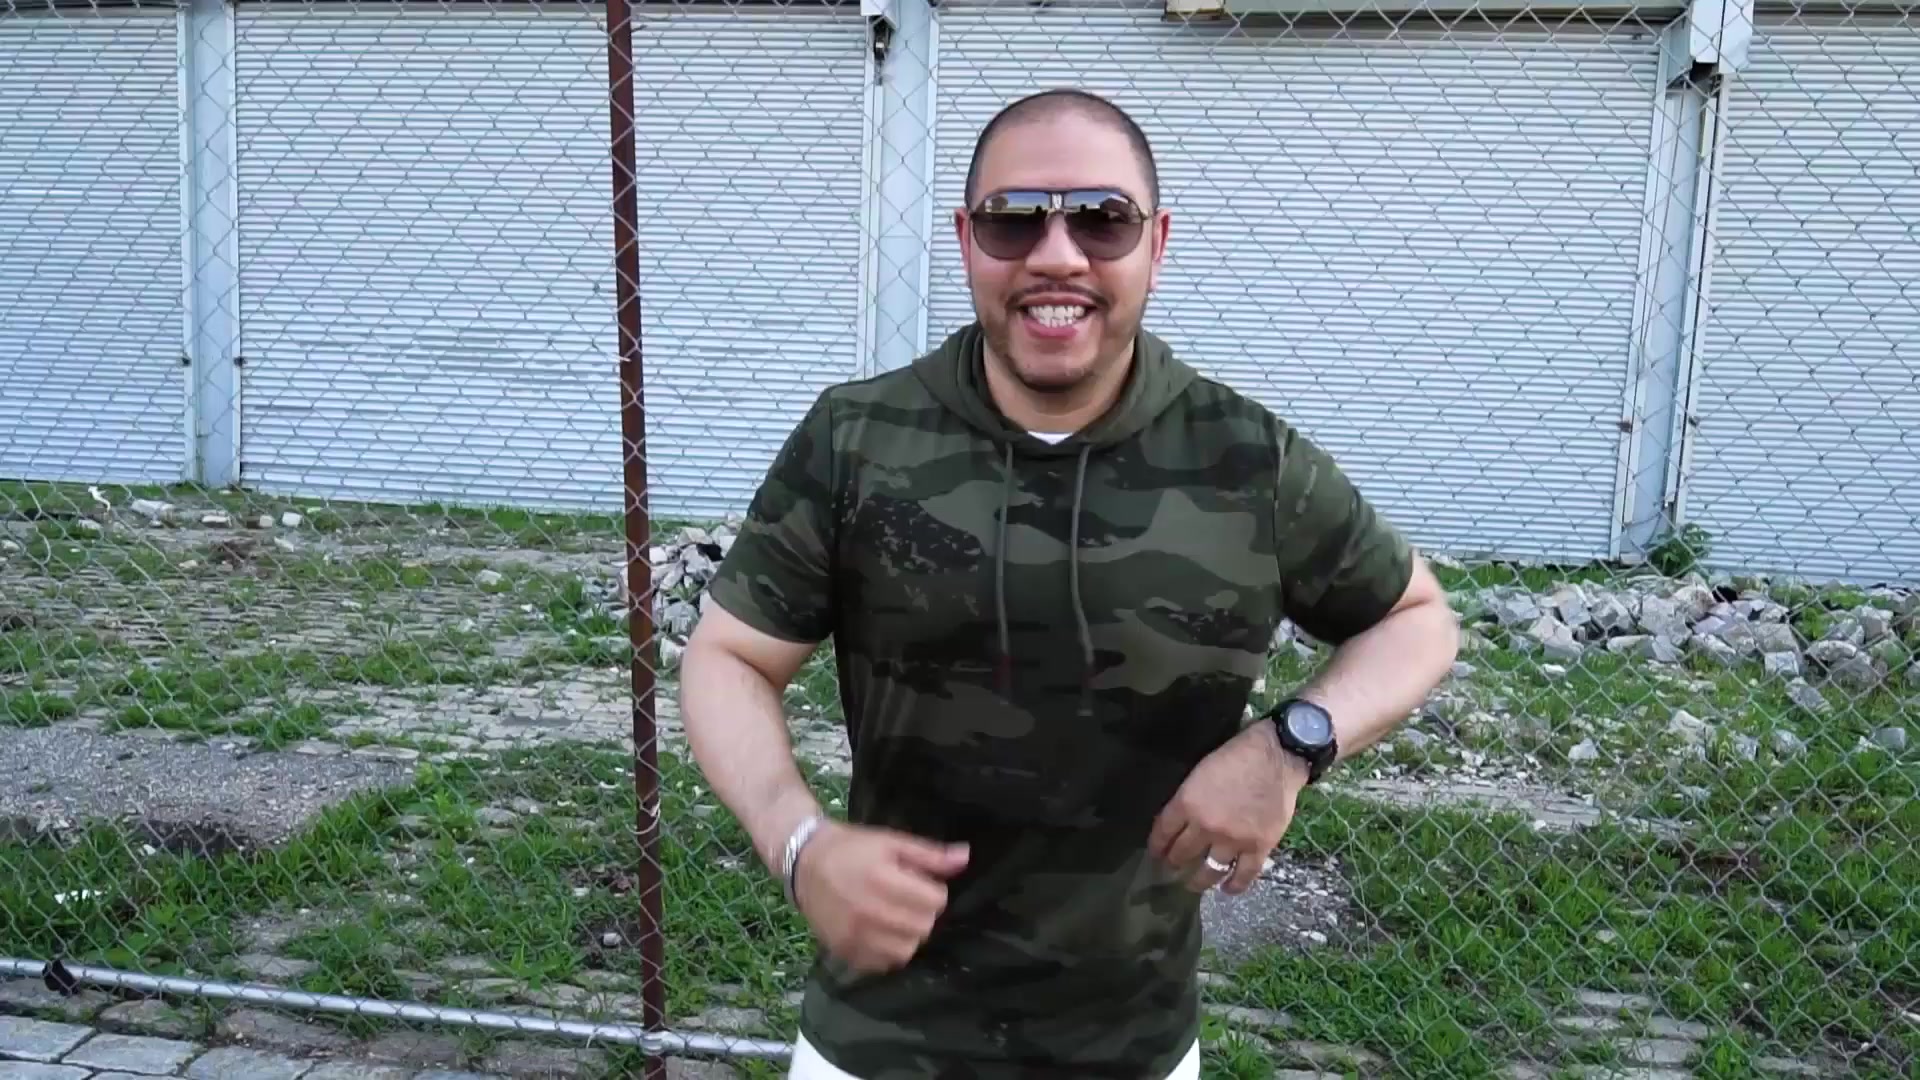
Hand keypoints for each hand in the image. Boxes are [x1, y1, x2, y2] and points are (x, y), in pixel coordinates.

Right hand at [791, 820, 968, 973]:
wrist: (805, 863)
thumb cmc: (853, 849)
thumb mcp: (892, 842)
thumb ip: (929, 855)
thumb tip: (965, 857)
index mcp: (883, 879)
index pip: (936, 901)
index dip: (933, 891)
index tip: (920, 884)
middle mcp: (869, 911)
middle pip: (924, 927)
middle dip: (923, 913)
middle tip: (908, 900)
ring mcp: (856, 936)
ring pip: (907, 949)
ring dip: (909, 934)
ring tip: (896, 917)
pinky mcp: (846, 952)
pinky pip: (885, 963)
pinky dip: (890, 950)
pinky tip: (882, 932)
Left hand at [1147, 721, 1309, 894]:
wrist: (1275, 757)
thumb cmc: (1235, 757)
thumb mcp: (1199, 771)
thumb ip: (1187, 798)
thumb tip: (1178, 821)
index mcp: (1188, 803)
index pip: (1163, 832)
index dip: (1157, 846)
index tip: (1156, 854)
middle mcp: (1206, 826)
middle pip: (1182, 853)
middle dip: (1173, 863)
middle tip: (1171, 869)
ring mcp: (1233, 840)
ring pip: (1209, 870)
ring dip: (1198, 881)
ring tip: (1193, 885)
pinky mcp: (1258, 847)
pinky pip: (1244, 875)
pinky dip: (1234, 885)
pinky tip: (1227, 889)